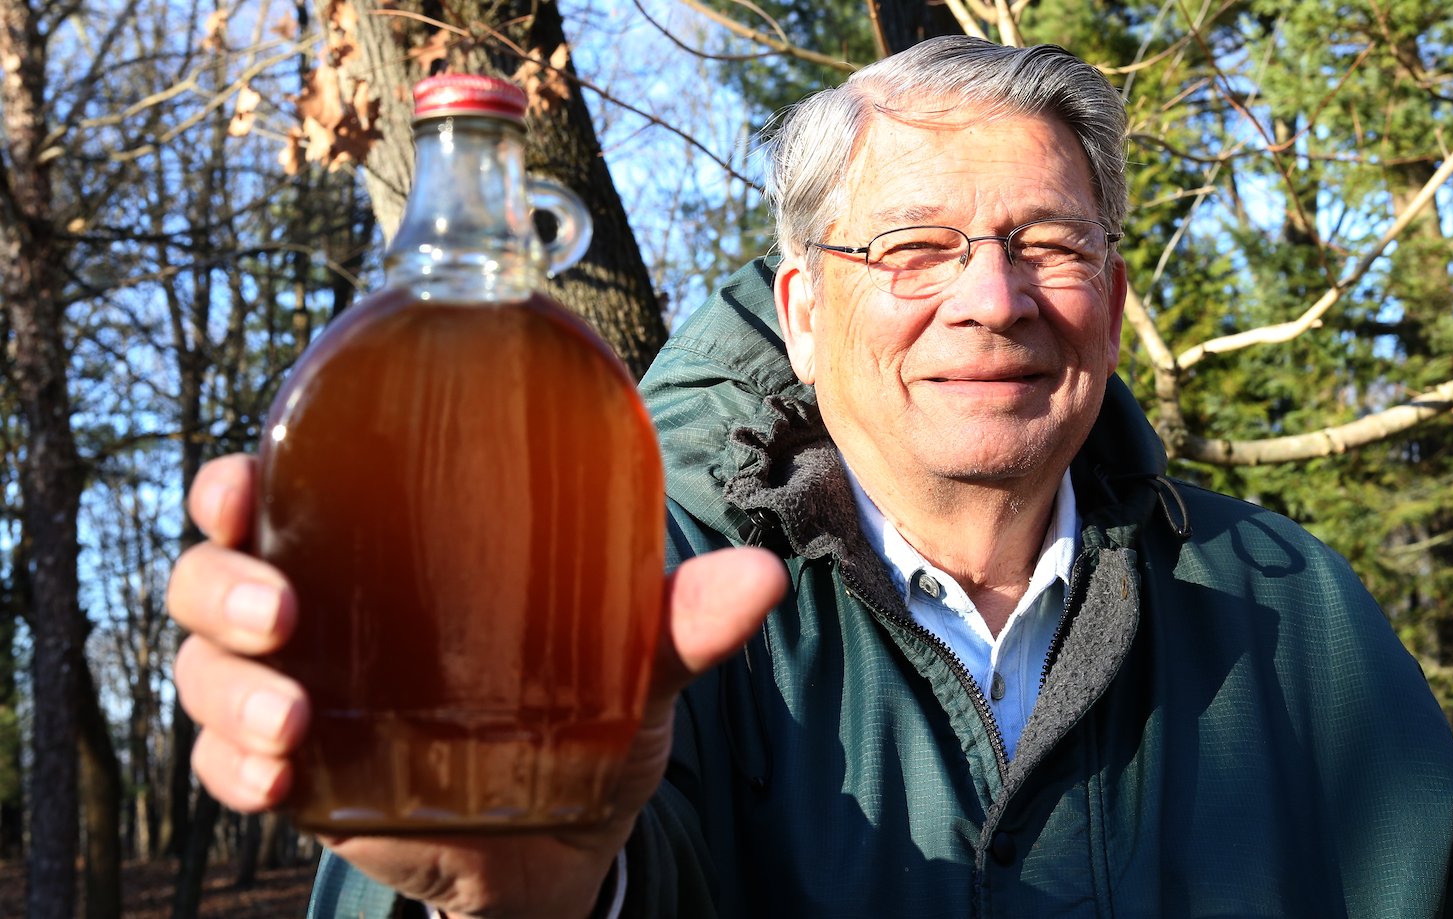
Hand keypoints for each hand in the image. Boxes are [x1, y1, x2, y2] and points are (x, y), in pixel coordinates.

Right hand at [167, 453, 786, 917]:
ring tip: (293, 724)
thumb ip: (683, 622)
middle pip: (213, 580)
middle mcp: (327, 620)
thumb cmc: (585, 718)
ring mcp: (306, 701)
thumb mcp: (633, 663)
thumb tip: (761, 577)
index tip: (242, 482)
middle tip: (284, 613)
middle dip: (223, 586)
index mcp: (384, 558)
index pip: (284, 497)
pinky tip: (277, 784)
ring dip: (230, 693)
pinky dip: (234, 773)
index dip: (237, 483)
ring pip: (207, 674)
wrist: (569, 844)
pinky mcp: (309, 784)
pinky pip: (229, 770)